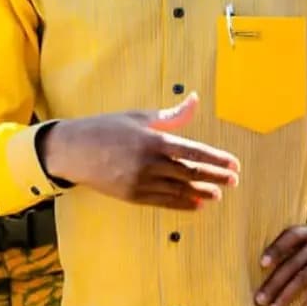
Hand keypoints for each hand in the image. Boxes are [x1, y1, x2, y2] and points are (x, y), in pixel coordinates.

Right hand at [41, 92, 238, 210]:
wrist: (71, 150)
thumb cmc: (106, 128)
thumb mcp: (139, 117)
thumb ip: (172, 115)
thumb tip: (195, 100)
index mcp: (153, 141)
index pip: (193, 152)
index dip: (216, 160)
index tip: (234, 164)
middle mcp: (149, 164)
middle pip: (190, 173)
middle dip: (215, 177)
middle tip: (234, 181)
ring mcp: (140, 182)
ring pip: (179, 190)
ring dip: (202, 193)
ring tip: (219, 195)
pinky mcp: (131, 196)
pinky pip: (163, 202)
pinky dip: (182, 203)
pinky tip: (197, 205)